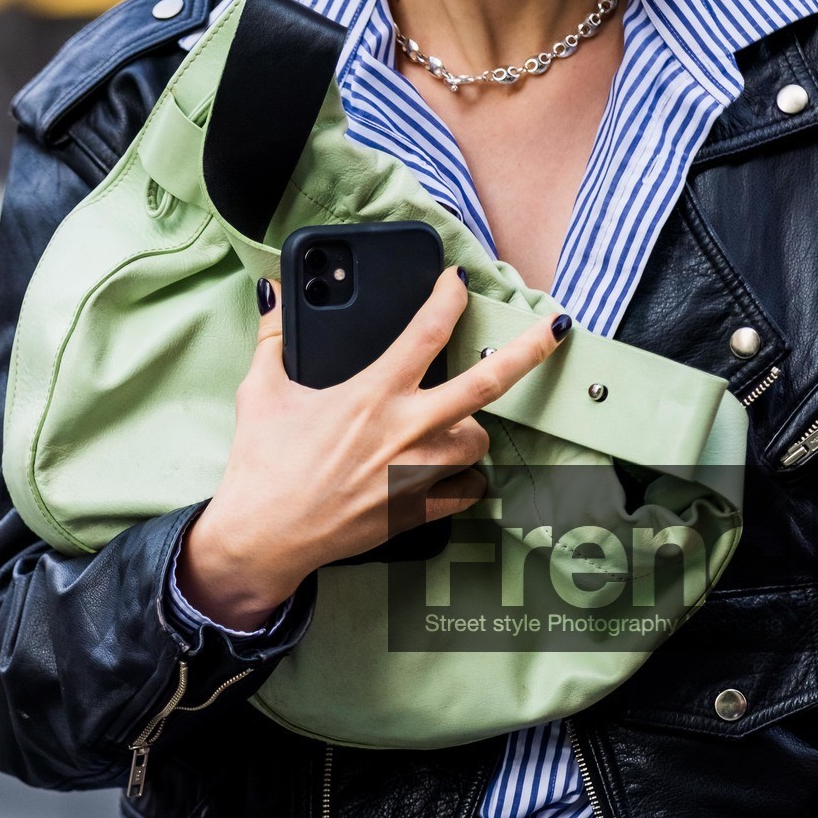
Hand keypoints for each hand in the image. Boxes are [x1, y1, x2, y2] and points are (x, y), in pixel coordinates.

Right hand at [178, 268, 566, 628]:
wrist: (264, 537)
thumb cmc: (262, 466)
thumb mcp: (263, 390)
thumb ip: (275, 337)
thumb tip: (272, 294)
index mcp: (372, 395)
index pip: (427, 331)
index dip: (450, 297)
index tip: (458, 280)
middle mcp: (406, 431)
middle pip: (487, 385)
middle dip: (529, 351)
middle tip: (555, 330)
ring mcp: (417, 474)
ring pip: (480, 441)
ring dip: (475, 428)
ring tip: (455, 423)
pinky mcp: (417, 510)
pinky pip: (467, 492)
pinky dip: (466, 480)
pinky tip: (452, 472)